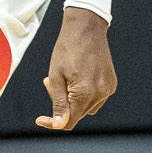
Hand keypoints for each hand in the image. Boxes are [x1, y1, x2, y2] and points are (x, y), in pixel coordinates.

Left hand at [39, 7, 116, 129]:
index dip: (53, 122)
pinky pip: (96, 98)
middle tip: (49, 83)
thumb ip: (59, 103)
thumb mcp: (56, 76)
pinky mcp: (111, 83)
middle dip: (61, 105)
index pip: (69, 121)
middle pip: (77, 114)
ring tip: (63, 80)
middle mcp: (100, 94)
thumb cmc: (66, 49)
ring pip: (87, 107)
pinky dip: (85, 94)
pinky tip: (77, 78)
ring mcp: (108, 89)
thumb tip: (59, 125)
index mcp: (84, 93)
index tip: (40, 119)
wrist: (86, 27)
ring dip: (73, 100)